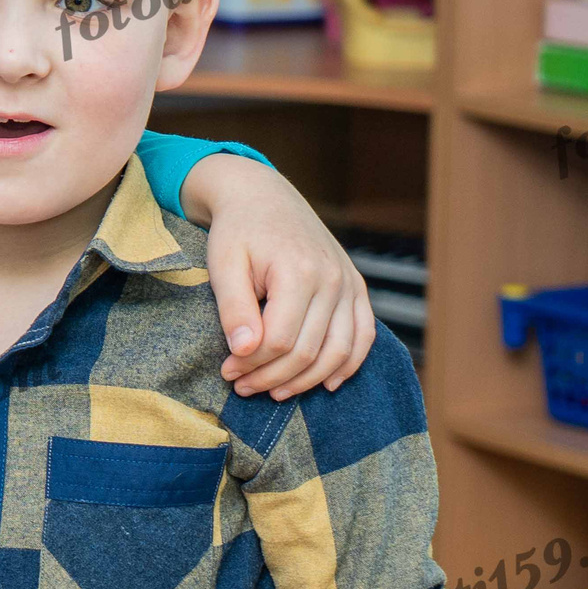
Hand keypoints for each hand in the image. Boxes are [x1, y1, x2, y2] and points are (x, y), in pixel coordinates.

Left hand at [181, 154, 375, 399]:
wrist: (263, 197)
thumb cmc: (238, 231)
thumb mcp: (224, 264)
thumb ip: (234, 308)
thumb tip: (244, 352)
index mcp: (299, 272)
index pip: (280, 341)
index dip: (252, 365)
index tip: (227, 372)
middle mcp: (333, 280)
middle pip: (309, 352)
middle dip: (273, 378)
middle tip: (242, 387)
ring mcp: (349, 284)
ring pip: (339, 352)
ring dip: (307, 381)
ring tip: (274, 391)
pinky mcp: (356, 287)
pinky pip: (364, 335)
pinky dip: (349, 364)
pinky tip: (326, 384)